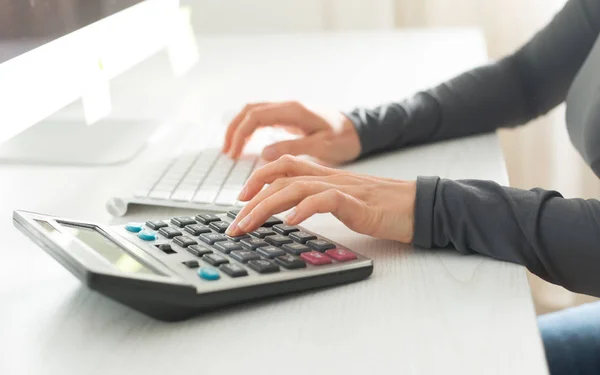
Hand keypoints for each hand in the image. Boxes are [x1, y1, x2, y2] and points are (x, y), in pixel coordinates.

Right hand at [222, 101, 360, 164]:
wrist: (358, 130)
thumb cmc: (344, 138)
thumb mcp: (321, 146)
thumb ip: (292, 148)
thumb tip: (264, 154)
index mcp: (294, 111)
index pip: (255, 117)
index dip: (240, 134)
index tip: (233, 153)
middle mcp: (288, 106)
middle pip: (249, 111)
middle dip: (234, 131)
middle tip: (227, 153)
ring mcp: (287, 110)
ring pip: (253, 112)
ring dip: (239, 128)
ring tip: (231, 149)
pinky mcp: (289, 117)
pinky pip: (262, 118)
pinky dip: (250, 129)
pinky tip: (246, 144)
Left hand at [226, 155, 416, 243]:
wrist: (416, 206)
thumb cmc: (381, 207)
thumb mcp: (342, 200)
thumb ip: (317, 200)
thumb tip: (289, 213)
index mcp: (324, 176)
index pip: (284, 167)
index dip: (257, 178)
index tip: (240, 200)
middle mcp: (328, 178)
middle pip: (281, 177)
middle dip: (252, 198)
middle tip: (235, 223)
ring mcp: (342, 189)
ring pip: (296, 188)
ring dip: (266, 207)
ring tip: (249, 224)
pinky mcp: (357, 204)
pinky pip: (327, 200)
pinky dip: (305, 208)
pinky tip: (291, 221)